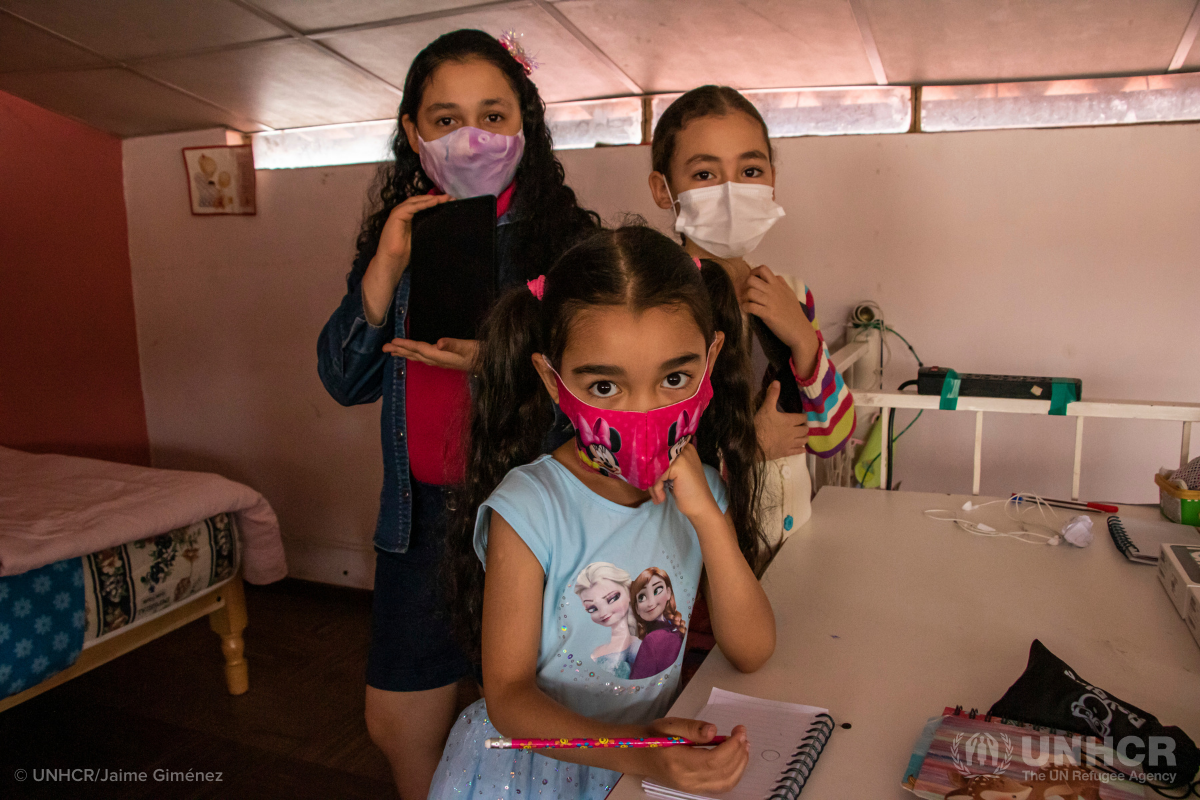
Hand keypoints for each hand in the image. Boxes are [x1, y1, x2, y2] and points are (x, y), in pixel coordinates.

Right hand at [361, 193, 451, 323]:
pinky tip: (434, 202)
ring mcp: (399, 213)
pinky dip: (423, 204)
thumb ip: (427, 227)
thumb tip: (443, 223)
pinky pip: (412, 207)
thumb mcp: (421, 236)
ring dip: (431, 199)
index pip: (423, 205)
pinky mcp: (396, 215)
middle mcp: (404, 213)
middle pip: (421, 201)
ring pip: (416, 201)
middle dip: (436, 198)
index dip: (436, 202)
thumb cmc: (405, 253)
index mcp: (409, 217)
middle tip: (451, 198)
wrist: (393, 261)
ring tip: (445, 198)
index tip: (450, 202)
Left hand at [383, 337, 477, 370]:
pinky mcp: (445, 362)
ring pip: (418, 358)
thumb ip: (454, 345)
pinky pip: (424, 359)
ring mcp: (441, 362)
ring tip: (393, 352)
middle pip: (415, 354)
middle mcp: (438, 360)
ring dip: (405, 354)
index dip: (405, 345)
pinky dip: (415, 355)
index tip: (391, 342)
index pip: (418, 349)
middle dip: (399, 350)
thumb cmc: (480, 354)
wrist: (490, 365)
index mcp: (440, 355)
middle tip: (383, 348)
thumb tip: (438, 343)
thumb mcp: (469, 347)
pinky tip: (414, 355)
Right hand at [643, 717, 748, 793]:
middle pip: (723, 773)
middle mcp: (687, 780)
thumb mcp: (670, 724)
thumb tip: (714, 730)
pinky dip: (734, 773)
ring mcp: (692, 788)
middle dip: (739, 753)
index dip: (731, 746)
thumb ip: (692, 727)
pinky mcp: (696, 790)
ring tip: (744, 746)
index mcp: (678, 762)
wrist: (641, 755)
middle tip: (743, 734)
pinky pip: (721, 787)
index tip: (739, 730)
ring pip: (726, 783)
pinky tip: (736, 758)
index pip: (713, 760)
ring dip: (740, 765)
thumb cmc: (654, 736)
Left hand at [649, 444, 719, 520]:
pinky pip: (658, 477)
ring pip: (655, 469)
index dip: (651, 466)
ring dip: (653, 486)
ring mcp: (682, 456)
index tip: (650, 480)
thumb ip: (664, 466)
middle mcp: (683, 448)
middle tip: (654, 492)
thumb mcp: (675, 475)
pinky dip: (656, 490)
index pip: (659, 452)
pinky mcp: (678, 466)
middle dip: (651, 477)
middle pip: (656, 460)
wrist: (701, 507)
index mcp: (684, 447)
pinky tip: (661, 499)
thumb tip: (643, 464)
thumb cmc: (688, 492)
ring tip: (658, 497)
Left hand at [740, 265, 819, 368]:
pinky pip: (751, 306)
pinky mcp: (768, 314)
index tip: (751, 282)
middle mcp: (773, 291)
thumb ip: (782, 284)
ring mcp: (770, 302)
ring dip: (744, 297)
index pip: (763, 269)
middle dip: (744, 286)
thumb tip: (775, 276)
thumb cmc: (794, 313)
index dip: (753, 273)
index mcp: (778, 285)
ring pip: (749, 292)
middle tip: (745, 294)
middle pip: (751, 279)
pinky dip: (745, 307)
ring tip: (746, 303)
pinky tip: (747, 310)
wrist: (800, 330)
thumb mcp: (790, 294)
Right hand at [755, 381, 808, 459]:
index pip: (802, 417)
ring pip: (804, 440)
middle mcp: (793, 432)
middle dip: (804, 426)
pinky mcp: (786, 452)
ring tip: (802, 435)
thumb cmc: (760, 425)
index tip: (802, 415)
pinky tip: (802, 448)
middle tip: (801, 425)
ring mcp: (790, 443)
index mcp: (790, 420)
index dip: (803, 416)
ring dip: (804, 437)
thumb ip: (772, 395)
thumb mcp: (766, 408)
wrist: (754, 444)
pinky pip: (799, 451)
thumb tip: (777, 382)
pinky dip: (802, 449)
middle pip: (805, 429)